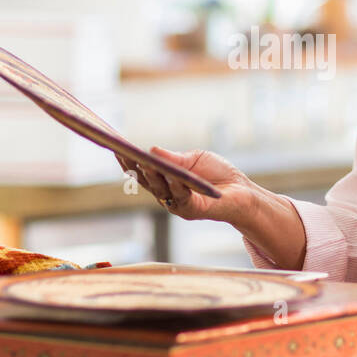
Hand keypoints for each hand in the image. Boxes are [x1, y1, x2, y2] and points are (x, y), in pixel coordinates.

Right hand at [114, 147, 257, 225]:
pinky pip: (181, 197)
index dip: (128, 161)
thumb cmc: (217, 174)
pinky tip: (172, 175)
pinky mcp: (192, 210)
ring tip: (145, 163)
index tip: (115, 147)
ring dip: (153, 176)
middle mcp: (167, 194)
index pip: (142, 171)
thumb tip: (153, 150)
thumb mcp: (194, 159)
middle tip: (124, 153)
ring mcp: (178, 204)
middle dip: (135, 167)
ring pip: (161, 189)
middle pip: (146, 181)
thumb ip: (175, 158)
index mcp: (164, 181)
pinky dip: (176, 185)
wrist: (241, 191)